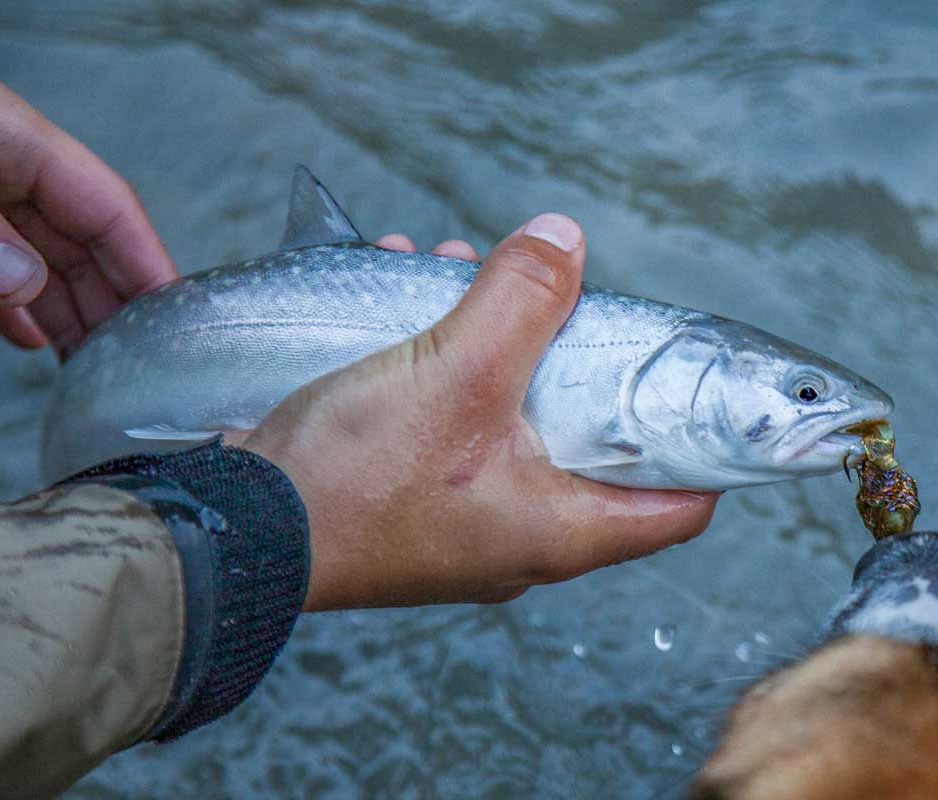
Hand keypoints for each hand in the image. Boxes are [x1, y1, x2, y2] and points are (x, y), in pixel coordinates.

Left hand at [0, 46, 175, 353]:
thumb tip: (22, 289)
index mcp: (5, 134)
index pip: (104, 204)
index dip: (145, 260)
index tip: (175, 318)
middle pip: (79, 239)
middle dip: (112, 299)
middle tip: (137, 367)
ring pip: (35, 257)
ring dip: (66, 312)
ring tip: (95, 370)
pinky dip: (7, 305)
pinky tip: (27, 340)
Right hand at [245, 214, 718, 609]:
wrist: (238, 530)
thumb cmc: (358, 476)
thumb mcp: (457, 372)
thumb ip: (523, 299)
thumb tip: (566, 238)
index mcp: (562, 529)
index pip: (680, 504)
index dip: (699, 442)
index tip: (684, 379)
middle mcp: (524, 538)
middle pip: (590, 442)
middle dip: (566, 352)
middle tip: (541, 294)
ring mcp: (467, 525)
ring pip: (514, 422)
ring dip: (493, 343)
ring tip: (454, 275)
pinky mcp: (417, 503)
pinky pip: (456, 426)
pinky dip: (444, 367)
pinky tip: (406, 303)